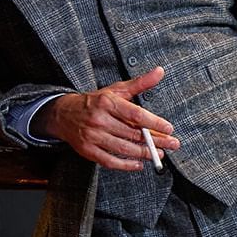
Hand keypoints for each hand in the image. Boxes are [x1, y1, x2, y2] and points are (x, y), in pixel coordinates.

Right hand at [36, 66, 179, 170]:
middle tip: (173, 144)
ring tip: (159, 154)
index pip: (135, 114)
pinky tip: (139, 164)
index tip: (168, 128)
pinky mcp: (88, 150)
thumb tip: (160, 71)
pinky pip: (110, 161)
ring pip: (124, 148)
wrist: (64, 114)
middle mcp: (99, 119)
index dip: (153, 122)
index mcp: (107, 102)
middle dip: (156, 140)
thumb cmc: (95, 102)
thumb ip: (140, 83)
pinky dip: (126, 165)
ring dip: (144, 154)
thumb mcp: (116, 90)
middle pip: (133, 133)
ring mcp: (92, 136)